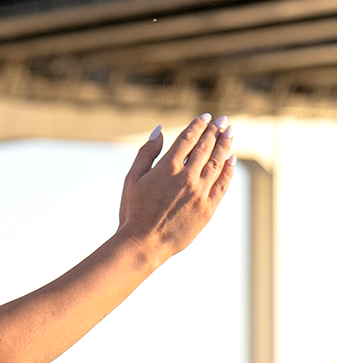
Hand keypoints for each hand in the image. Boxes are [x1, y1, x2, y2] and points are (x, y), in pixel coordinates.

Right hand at [118, 114, 235, 262]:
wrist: (144, 244)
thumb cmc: (134, 212)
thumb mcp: (132, 179)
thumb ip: (146, 153)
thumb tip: (159, 131)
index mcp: (167, 168)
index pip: (188, 139)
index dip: (198, 126)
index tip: (206, 117)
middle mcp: (187, 177)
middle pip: (206, 147)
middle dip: (215, 131)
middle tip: (223, 121)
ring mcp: (200, 193)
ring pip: (217, 162)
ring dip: (225, 145)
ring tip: (230, 133)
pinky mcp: (207, 208)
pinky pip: (222, 184)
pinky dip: (228, 170)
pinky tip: (230, 160)